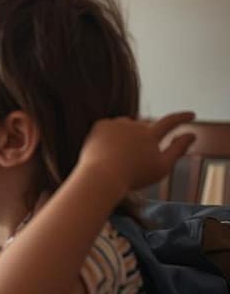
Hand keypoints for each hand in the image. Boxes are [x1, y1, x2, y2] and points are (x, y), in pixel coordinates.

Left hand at [79, 112, 195, 192]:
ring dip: (125, 136)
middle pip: (144, 128)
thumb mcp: (162, 167)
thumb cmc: (133, 177)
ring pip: (125, 127)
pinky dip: (109, 137)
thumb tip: (191, 135)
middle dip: (142, 139)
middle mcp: (135, 124)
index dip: (181, 118)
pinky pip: (109, 128)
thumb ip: (178, 149)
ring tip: (118, 157)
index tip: (191, 115)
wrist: (101, 178)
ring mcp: (117, 124)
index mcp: (151, 135)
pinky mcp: (101, 125)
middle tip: (133, 159)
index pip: (170, 122)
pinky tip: (105, 151)